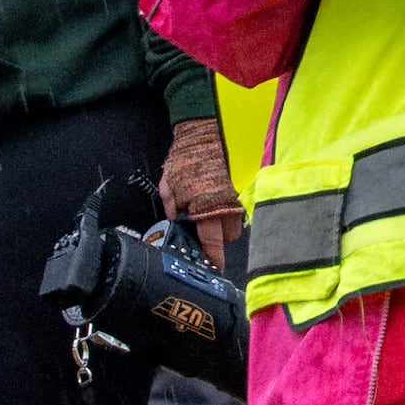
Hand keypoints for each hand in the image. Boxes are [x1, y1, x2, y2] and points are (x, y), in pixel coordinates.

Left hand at [159, 116, 240, 261]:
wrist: (202, 135)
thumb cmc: (185, 160)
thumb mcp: (168, 188)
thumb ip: (172, 210)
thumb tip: (174, 224)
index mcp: (206, 210)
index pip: (213, 243)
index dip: (214, 260)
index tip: (214, 270)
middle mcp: (224, 206)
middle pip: (228, 237)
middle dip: (217, 239)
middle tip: (202, 235)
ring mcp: (233, 197)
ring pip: (234, 223)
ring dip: (223, 225)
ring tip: (207, 218)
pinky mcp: (236, 188)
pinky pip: (235, 208)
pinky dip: (225, 210)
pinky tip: (212, 203)